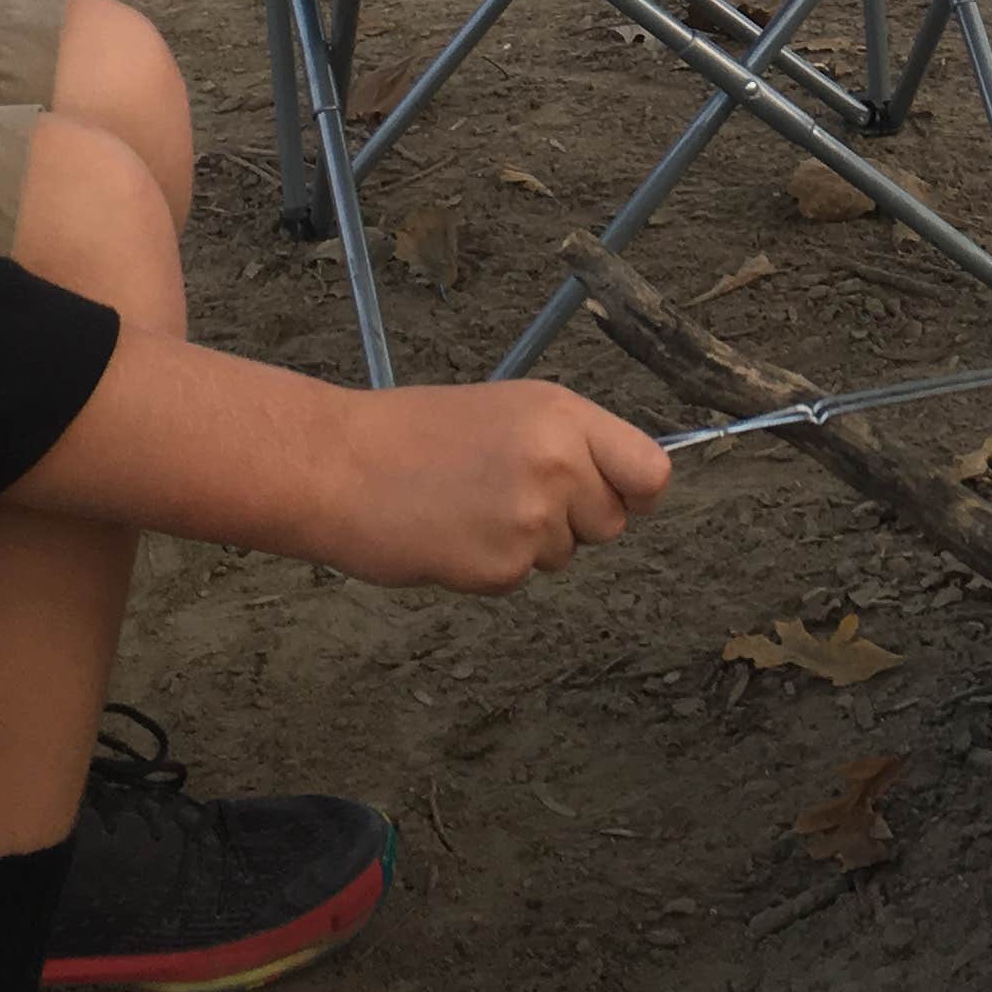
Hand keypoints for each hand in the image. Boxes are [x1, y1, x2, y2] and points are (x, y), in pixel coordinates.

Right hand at [334, 381, 671, 592]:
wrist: (338, 465)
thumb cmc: (412, 435)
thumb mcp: (507, 412)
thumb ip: (569, 443)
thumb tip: (622, 483)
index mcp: (563, 416)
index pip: (652, 471)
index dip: (637, 492)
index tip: (618, 496)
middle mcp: (559, 464)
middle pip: (613, 522)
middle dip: (574, 521)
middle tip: (512, 497)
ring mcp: (532, 518)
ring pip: (565, 555)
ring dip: (528, 545)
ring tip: (471, 508)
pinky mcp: (501, 566)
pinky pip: (519, 579)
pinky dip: (489, 567)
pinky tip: (451, 534)